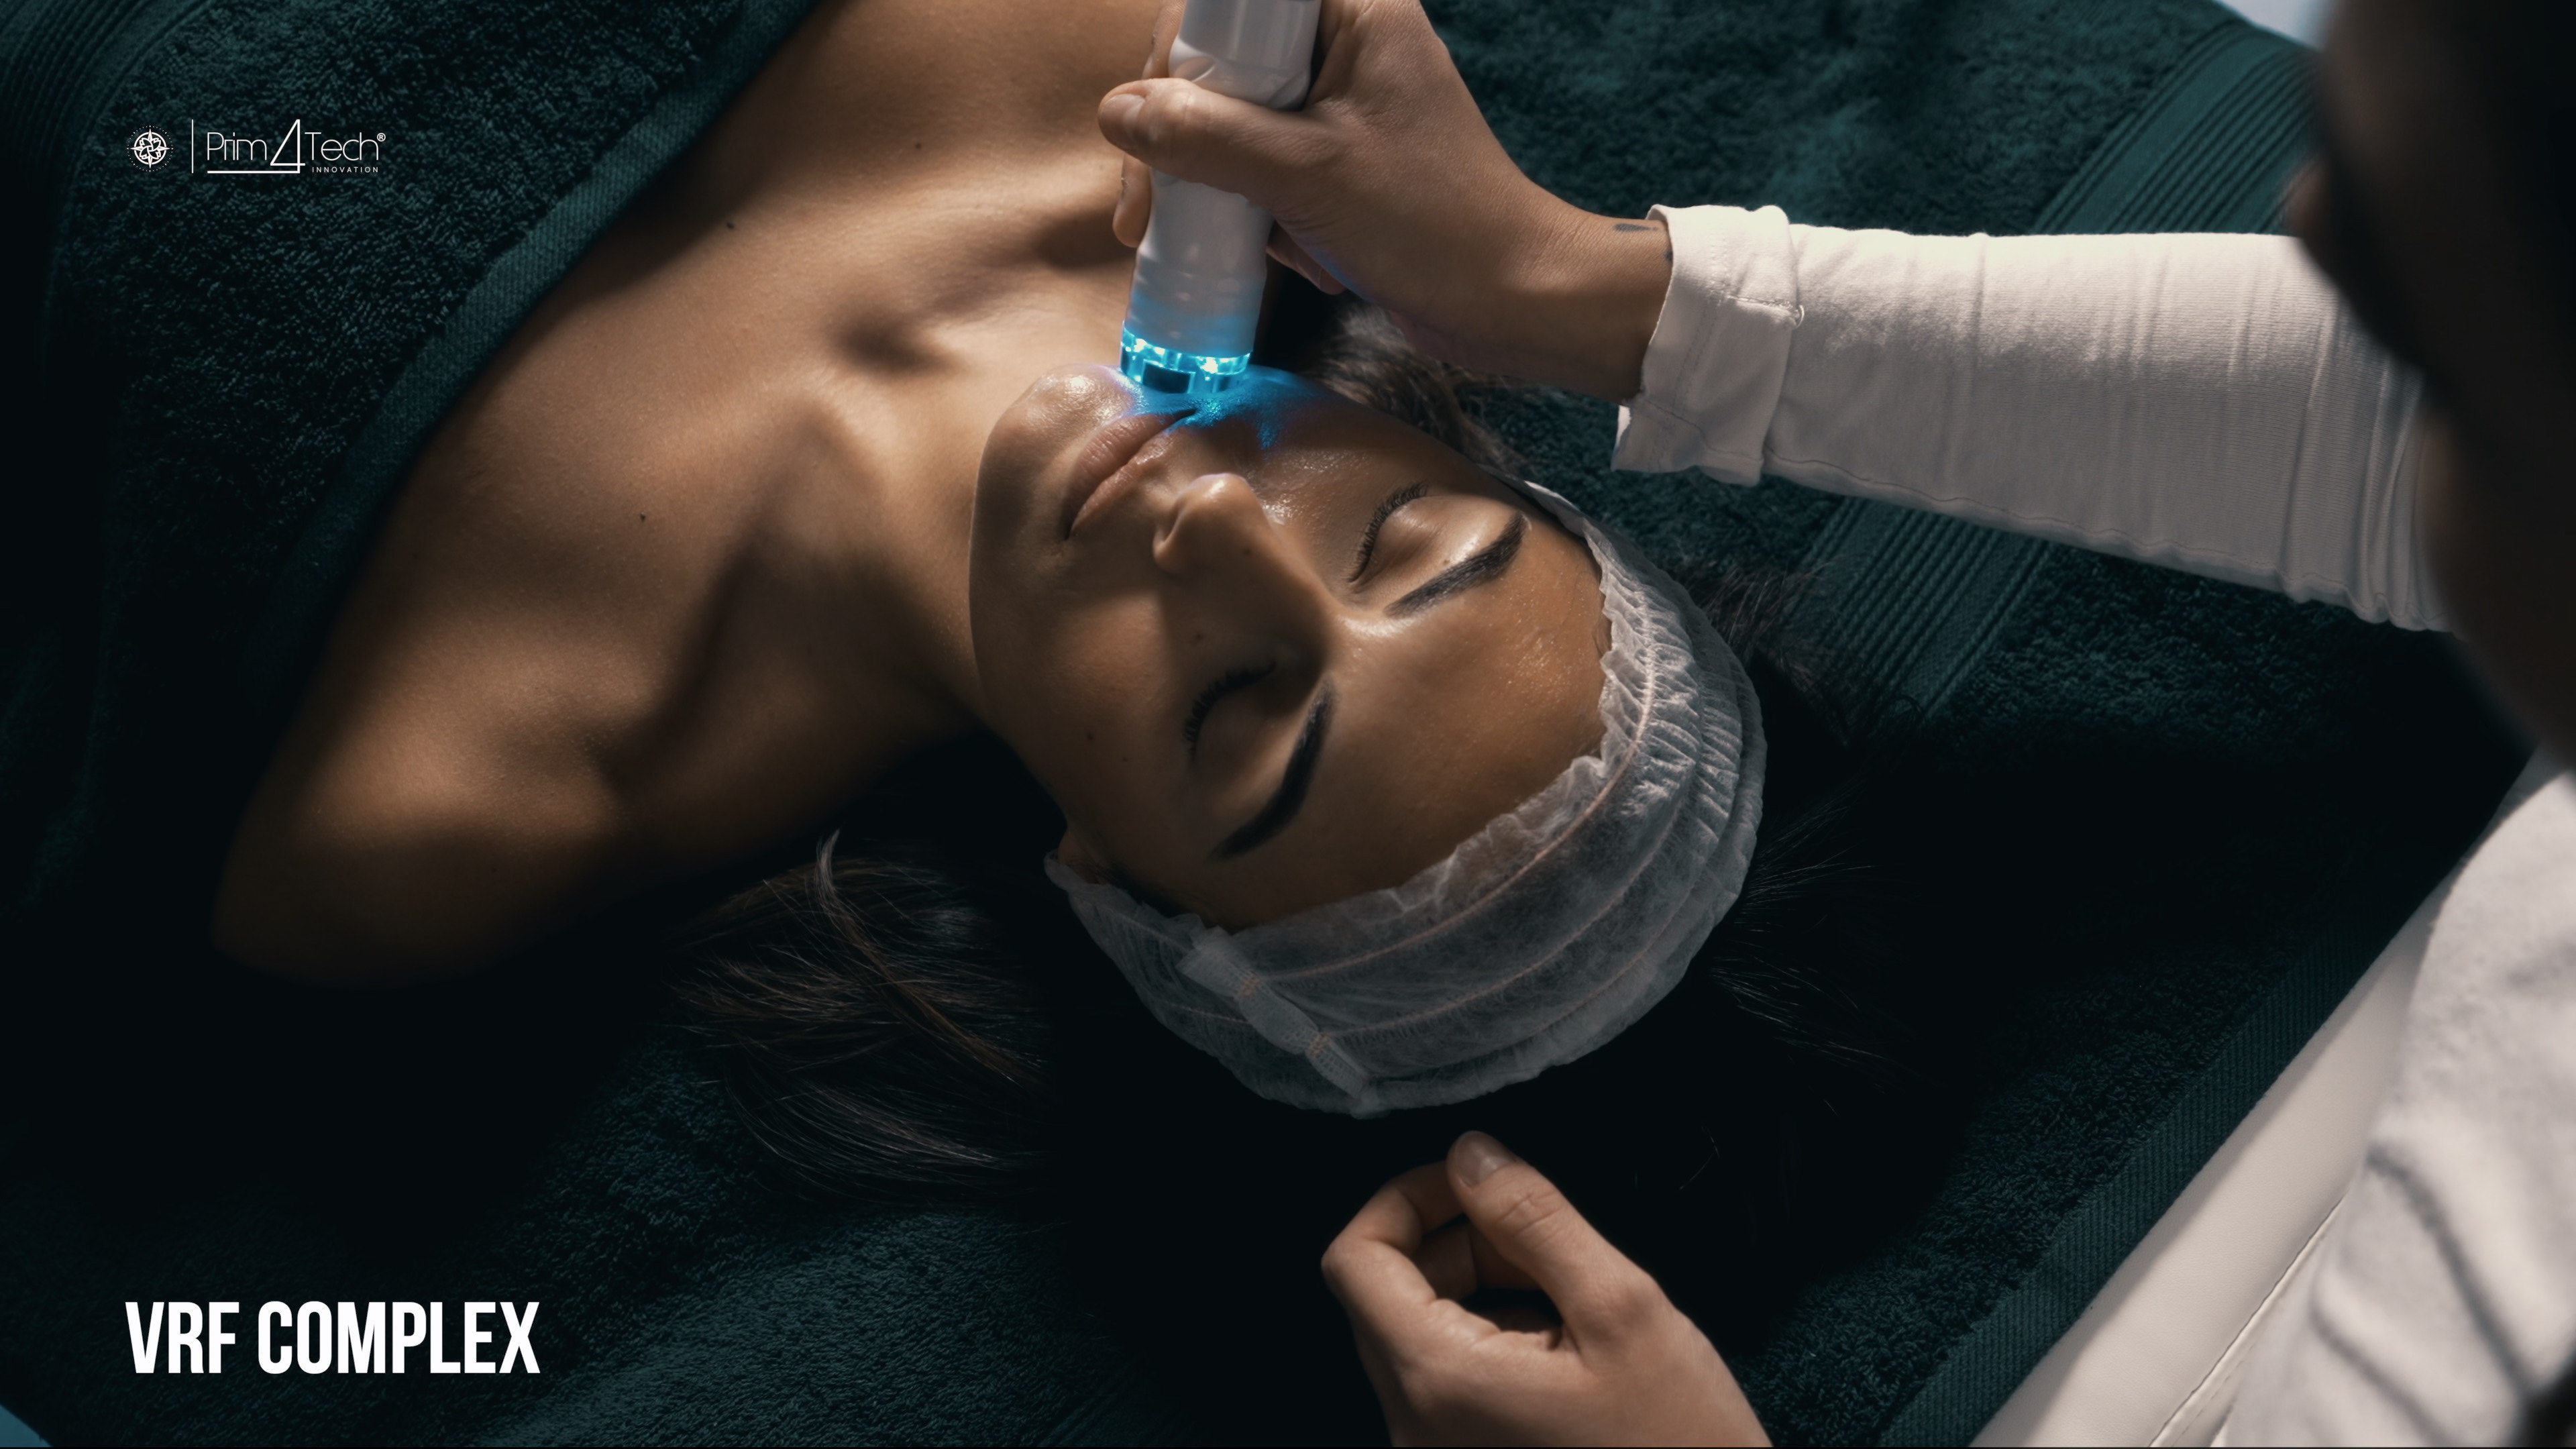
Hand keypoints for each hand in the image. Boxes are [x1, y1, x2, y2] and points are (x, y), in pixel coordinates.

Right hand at [1098, 0, 1670, 401]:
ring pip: (1237, 125)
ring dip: (1218, 188)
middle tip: (1149, 207)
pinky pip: (1266, 170)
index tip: (1152, 127)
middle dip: (1183, 140)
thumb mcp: (1307, 173)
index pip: (1228, 5)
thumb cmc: (1433, 224)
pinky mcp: (1342, 163)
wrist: (1513, 301)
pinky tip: (1285, 259)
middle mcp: (1346, 47)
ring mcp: (1343, 107)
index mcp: (1354, 13)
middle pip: (1223, 67)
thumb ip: (1207, 136)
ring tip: (1212, 242)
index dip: (1177, 59)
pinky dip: (1258, 215)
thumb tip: (1117, 113)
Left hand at [1321, 1131, 1768, 1446]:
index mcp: (1436, 1381)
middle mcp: (1413, 1427)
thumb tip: (1472, 1154)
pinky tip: (1566, 1351)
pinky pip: (1447, 1382)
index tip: (1475, 1183)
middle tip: (1543, 1244)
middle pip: (1384, 1295)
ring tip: (1568, 1301)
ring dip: (1480, 1291)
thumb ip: (1535, 1219)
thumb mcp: (1622, 1309)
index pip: (1354, 1259)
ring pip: (1417, 1335)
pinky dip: (1493, 1341)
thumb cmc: (1681, 1446)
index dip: (1406, 1199)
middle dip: (1457, 1243)